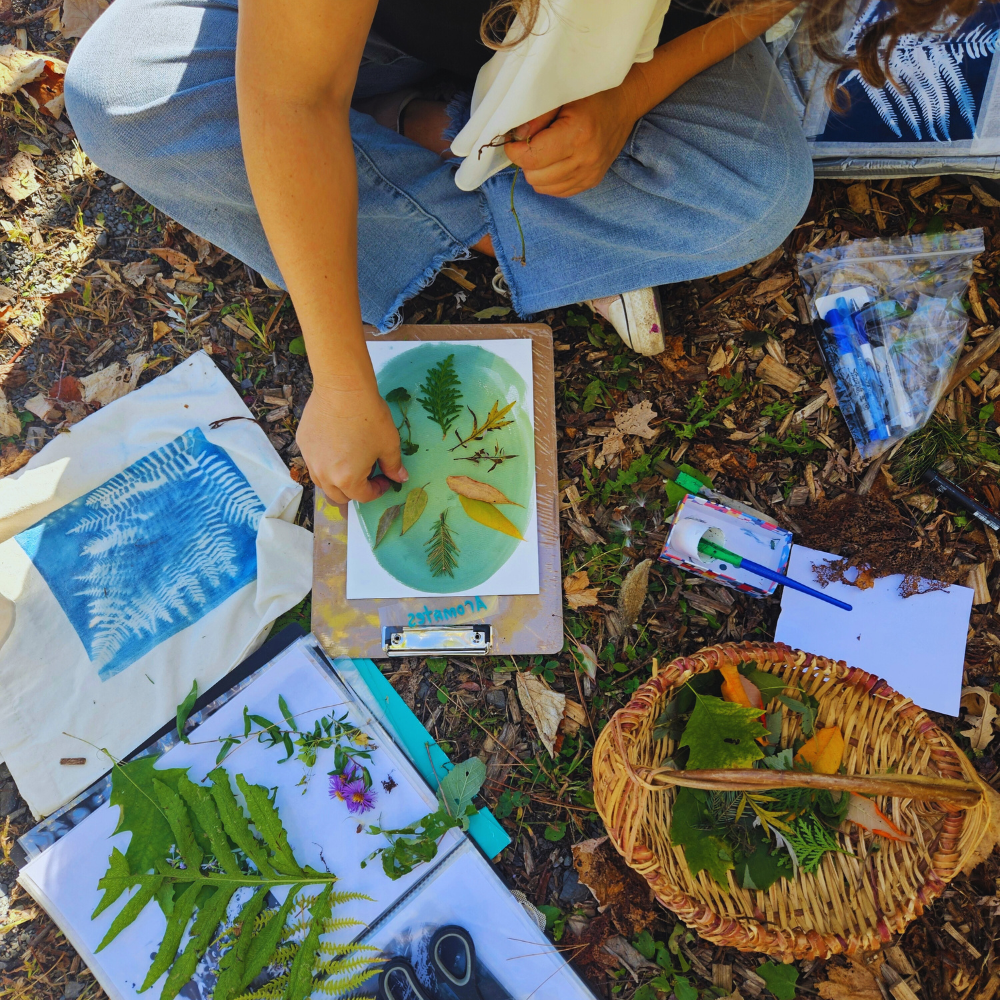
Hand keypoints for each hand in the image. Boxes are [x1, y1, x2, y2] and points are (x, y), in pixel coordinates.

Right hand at [296, 383, 407, 503]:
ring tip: (351, 460)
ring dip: (337, 479)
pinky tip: (336, 443)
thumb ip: (394, 466)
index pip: (363, 497)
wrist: (343, 388)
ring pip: (322, 481)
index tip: (384, 478)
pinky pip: (314, 461)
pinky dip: (325, 461)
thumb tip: (400, 478)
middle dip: (355, 490)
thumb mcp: (388, 444)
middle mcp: (324, 474)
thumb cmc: (369, 417)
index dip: (377, 490)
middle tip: (368, 473)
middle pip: (339, 495)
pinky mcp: (302, 442)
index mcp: (347, 479)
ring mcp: (310, 459)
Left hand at [505, 86, 637, 197]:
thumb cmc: (591, 95)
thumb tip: (515, 137)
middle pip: (535, 177)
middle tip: (530, 143)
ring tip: (543, 151)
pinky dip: (549, 180)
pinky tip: (554, 162)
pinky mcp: (592, 181)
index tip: (513, 140)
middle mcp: (585, 159)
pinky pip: (558, 192)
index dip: (515, 150)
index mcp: (577, 134)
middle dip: (526, 161)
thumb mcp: (561, 95)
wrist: (624, 103)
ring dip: (537, 171)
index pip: (531, 158)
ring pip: (544, 187)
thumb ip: (536, 117)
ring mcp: (590, 174)